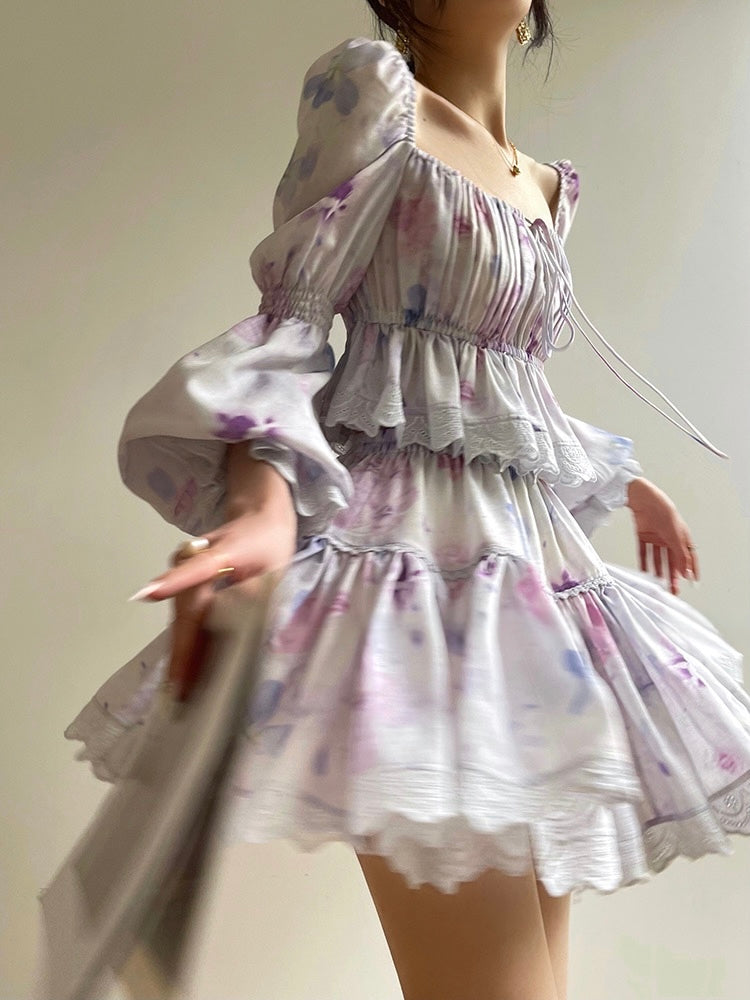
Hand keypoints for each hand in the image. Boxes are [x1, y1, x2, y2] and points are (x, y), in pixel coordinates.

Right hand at [132, 494, 296, 701]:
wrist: (257, 513)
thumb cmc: (268, 543)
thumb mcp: (273, 569)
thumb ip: (256, 598)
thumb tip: (243, 634)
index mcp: (221, 553)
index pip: (195, 570)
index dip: (173, 582)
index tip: (148, 594)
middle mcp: (193, 559)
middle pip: (186, 610)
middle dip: (183, 650)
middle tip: (179, 689)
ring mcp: (184, 569)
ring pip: (182, 616)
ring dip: (182, 650)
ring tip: (180, 689)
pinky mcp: (184, 580)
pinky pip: (185, 614)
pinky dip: (186, 640)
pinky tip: (185, 668)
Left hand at [626, 477, 698, 596]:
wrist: (645, 500)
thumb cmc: (665, 513)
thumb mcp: (675, 537)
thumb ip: (680, 556)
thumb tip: (686, 572)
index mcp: (681, 536)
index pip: (689, 556)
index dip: (691, 569)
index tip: (693, 582)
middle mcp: (669, 538)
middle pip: (672, 560)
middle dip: (673, 575)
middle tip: (673, 589)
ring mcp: (656, 537)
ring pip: (658, 558)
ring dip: (659, 570)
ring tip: (659, 583)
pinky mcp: (643, 535)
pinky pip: (644, 551)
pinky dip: (644, 562)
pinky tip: (644, 572)